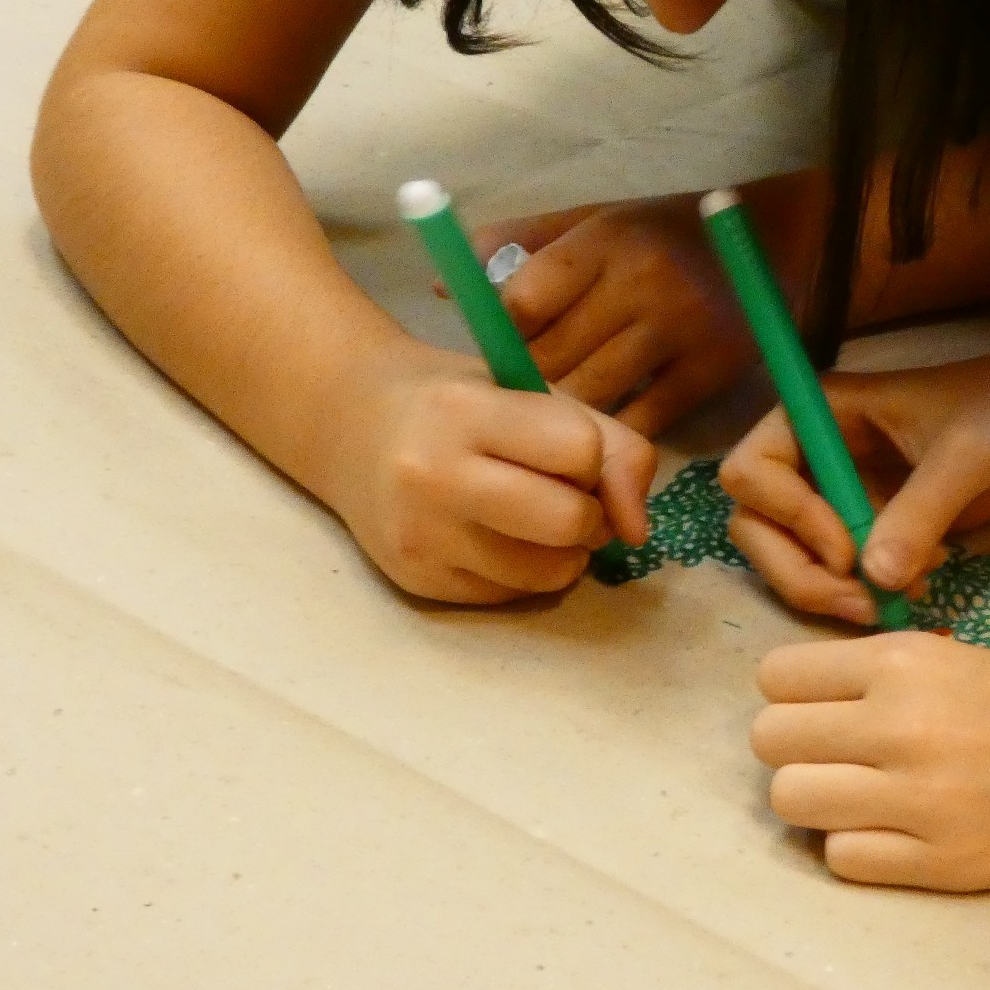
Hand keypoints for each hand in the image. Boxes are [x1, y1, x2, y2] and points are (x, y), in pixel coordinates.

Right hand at [310, 337, 654, 603]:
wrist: (350, 428)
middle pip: (570, 521)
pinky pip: (513, 596)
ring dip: (564, 552)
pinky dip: (524, 572)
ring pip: (548, 573)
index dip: (590, 456)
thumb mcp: (530, 393)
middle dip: (588, 514)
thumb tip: (638, 531)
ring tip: (534, 519)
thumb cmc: (457, 403)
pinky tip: (495, 537)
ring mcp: (421, 536)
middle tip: (566, 496)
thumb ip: (610, 444)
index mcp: (465, 411)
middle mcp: (433, 476)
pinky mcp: (418, 581)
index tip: (568, 450)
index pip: (581, 450)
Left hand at [466, 196, 763, 435]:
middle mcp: (639, 283)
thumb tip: (447, 288)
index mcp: (602, 240)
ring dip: (563, 419)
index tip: (499, 353)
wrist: (778, 242)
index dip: (501, 338)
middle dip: (526, 387)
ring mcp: (678, 331)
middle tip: (512, 407)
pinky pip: (643, 421)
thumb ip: (521, 242)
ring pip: (591, 397)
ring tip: (547, 429)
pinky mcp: (710, 372)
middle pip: (552, 358)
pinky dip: (614, 435)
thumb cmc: (666, 230)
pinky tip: (599, 439)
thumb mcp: (597, 217)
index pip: (522, 303)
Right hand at [720, 325, 989, 625]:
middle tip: (865, 602)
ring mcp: (830, 494)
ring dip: (828, 592)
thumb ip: (920, 512)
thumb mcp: (966, 455)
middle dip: (801, 573)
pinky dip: (859, 594)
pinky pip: (830, 574)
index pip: (751, 471)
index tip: (849, 550)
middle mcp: (809, 454)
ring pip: (786, 558)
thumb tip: (874, 578)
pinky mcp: (857, 528)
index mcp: (818, 414)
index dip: (789, 518)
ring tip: (895, 601)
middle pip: (754, 526)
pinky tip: (914, 588)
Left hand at [752, 635, 989, 889]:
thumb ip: (900, 677)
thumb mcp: (976, 656)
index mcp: (908, 661)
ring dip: (820, 802)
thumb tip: (832, 702)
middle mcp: (900, 727)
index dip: (796, 692)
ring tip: (866, 797)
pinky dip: (860, 850)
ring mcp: (921, 803)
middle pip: (771, 743)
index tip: (824, 704)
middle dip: (797, 748)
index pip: (778, 676)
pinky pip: (845, 861)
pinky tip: (901, 835)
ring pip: (792, 804)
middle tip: (841, 755)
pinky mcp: (948, 867)